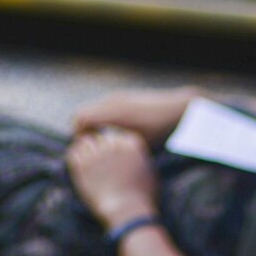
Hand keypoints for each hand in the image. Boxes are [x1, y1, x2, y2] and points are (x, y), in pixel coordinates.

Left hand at [66, 128, 160, 231]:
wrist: (128, 211)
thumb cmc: (143, 197)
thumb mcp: (150, 173)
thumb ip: (142, 160)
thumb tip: (138, 158)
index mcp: (131, 143)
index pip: (115, 134)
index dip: (111, 144)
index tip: (110, 154)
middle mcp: (113, 144)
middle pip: (99, 136)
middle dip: (98, 146)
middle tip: (96, 159)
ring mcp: (97, 154)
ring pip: (84, 141)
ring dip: (85, 149)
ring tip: (86, 160)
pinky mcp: (83, 166)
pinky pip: (73, 153)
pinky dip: (74, 156)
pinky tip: (78, 165)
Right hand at [71, 87, 200, 147]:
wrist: (178, 109)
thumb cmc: (159, 131)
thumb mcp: (136, 143)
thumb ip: (115, 147)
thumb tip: (98, 158)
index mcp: (113, 112)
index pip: (80, 119)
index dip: (77, 136)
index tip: (84, 152)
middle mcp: (112, 101)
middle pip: (82, 114)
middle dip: (82, 132)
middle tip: (89, 152)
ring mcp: (117, 97)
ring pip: (93, 111)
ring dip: (92, 126)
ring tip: (100, 145)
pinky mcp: (124, 98)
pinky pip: (103, 108)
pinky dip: (101, 120)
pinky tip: (113, 135)